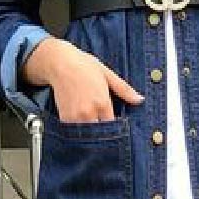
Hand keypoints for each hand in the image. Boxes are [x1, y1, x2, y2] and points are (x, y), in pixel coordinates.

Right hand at [23, 37, 143, 122]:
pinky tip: (82, 123)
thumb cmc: (83, 66)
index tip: (115, 126)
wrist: (59, 63)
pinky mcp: (65, 118)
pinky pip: (74, 131)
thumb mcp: (107, 74)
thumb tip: (139, 99)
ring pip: (87, 134)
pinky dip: (79, 130)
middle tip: (105, 131)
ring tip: (93, 124)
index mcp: (102, 103)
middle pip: (100, 133)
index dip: (116, 128)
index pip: (113, 126)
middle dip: (104, 133)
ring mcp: (76, 117)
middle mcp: (89, 112)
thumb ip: (124, 90)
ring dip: (91, 133)